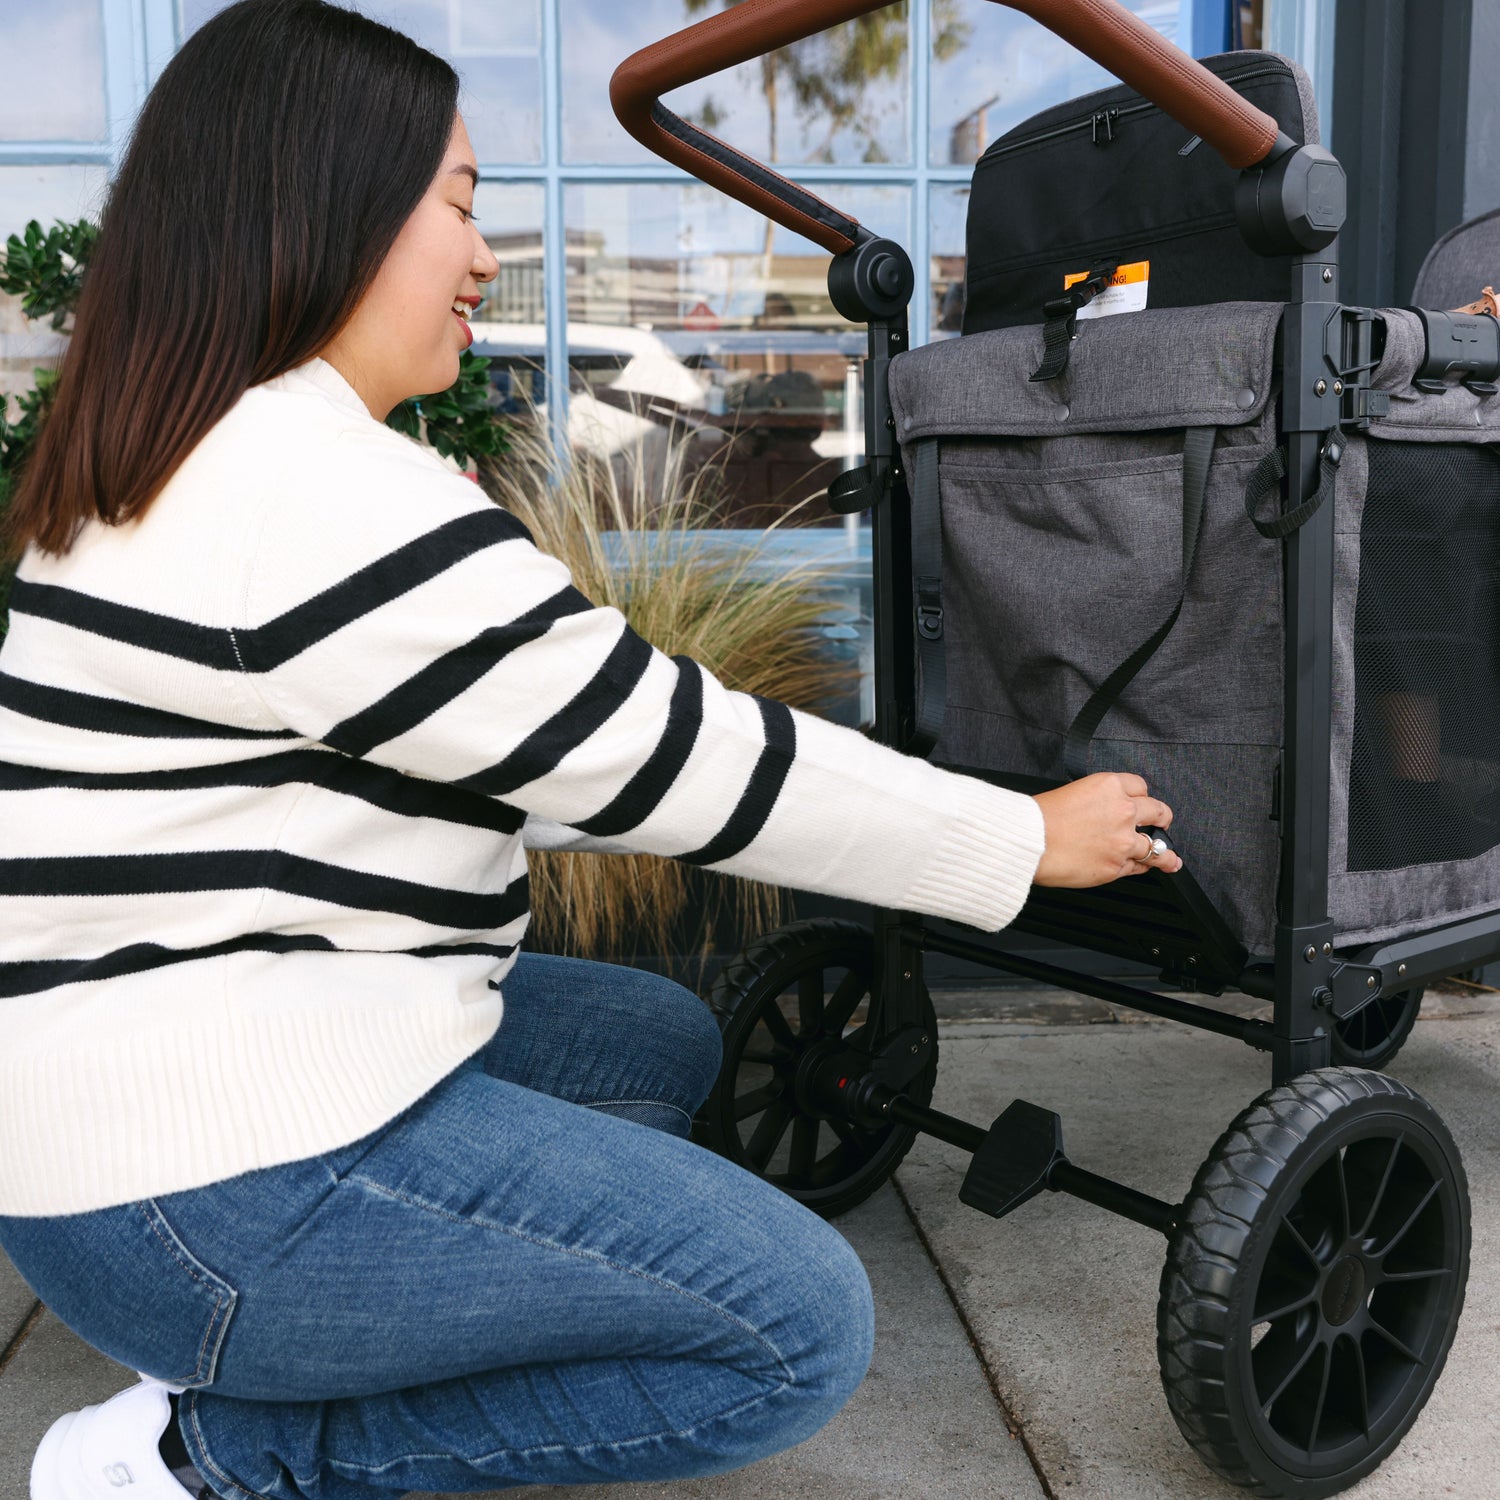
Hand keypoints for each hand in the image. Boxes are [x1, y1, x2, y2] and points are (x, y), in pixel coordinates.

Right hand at [1032, 773, 1183, 886]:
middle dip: (1162, 818)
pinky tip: (1147, 870)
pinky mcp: (1116, 866)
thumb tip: (1101, 814)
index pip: (1140, 786)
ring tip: (1171, 859)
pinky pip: (1139, 867)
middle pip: (1158, 812)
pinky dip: (1142, 868)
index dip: (1140, 796)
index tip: (1141, 802)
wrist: (1029, 842)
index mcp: (1109, 786)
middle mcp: (1122, 810)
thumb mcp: (1070, 793)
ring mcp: (1123, 841)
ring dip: (1165, 853)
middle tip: (1162, 823)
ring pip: (1157, 846)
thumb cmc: (1037, 818)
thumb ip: (1095, 802)